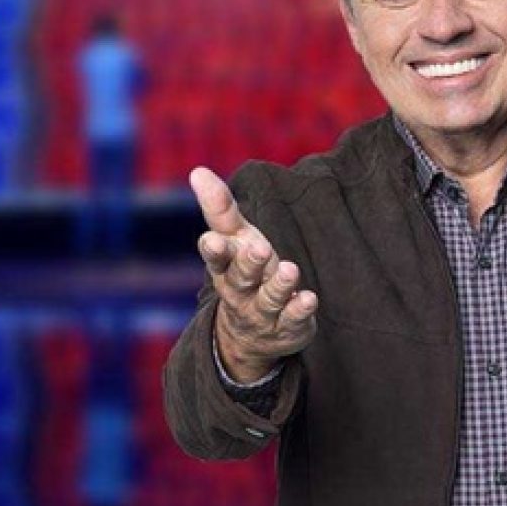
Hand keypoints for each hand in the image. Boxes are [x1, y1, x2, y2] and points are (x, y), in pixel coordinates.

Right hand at [189, 166, 318, 383]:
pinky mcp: (288, 327)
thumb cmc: (244, 271)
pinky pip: (293, 320)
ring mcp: (264, 312)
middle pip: (241, 278)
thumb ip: (220, 209)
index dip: (214, 250)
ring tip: (290, 270)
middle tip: (259, 248)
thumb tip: (197, 170)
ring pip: (269, 300)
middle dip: (249, 264)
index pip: (216, 259)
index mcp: (226, 268)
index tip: (212, 240)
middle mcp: (241, 292)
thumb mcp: (234, 240)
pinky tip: (309, 299)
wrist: (253, 334)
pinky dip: (300, 310)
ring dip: (279, 286)